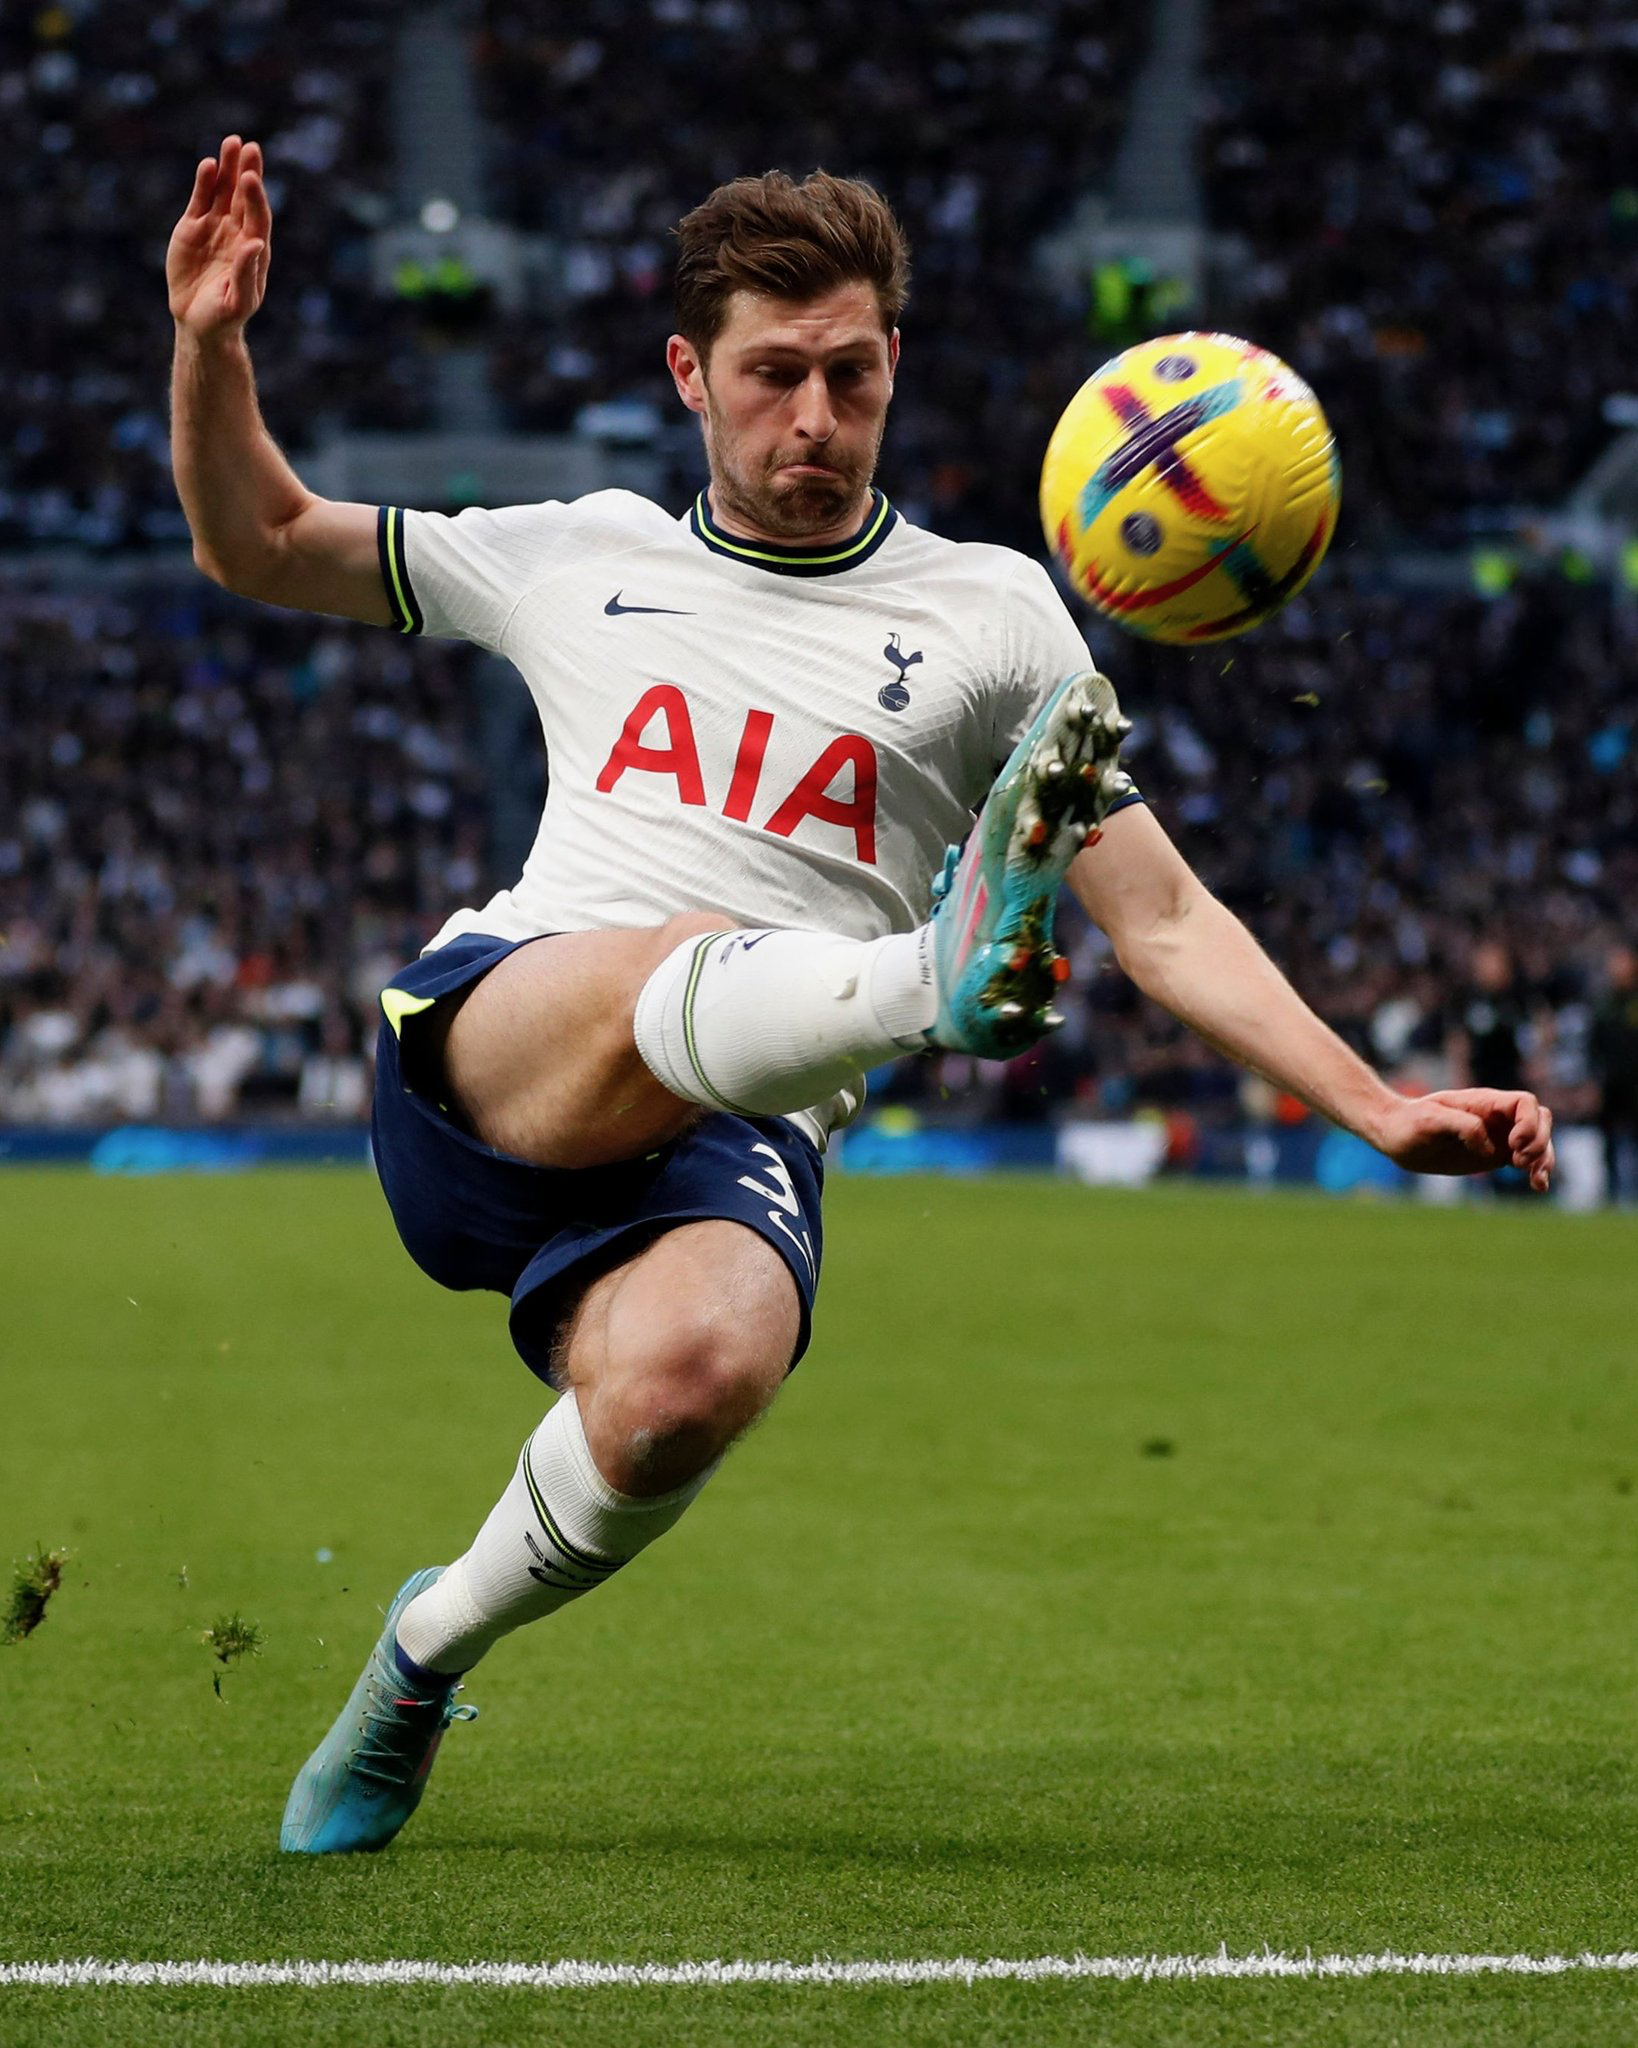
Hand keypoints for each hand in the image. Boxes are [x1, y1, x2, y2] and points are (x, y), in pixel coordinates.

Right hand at [167, 136, 271, 334]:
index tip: (252, 177)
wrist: (199, 322)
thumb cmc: (225, 317)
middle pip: (244, 197)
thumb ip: (245, 272)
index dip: (255, 197)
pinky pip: (201, 200)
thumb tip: (256, 244)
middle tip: (250, 147)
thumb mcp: (238, 301)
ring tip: (231, 142)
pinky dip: (205, 183)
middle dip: (247, 172)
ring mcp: (215, 228)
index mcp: (254, 250)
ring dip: (228, 168)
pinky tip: (209, 164)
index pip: (258, 218)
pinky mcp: (192, 227)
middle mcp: (237, 233)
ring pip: (223, 192)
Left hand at [1373, 1087, 1554, 1191]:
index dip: (1529, 1123)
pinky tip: (1539, 1186)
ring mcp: (1498, 1136)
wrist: (1395, 1135)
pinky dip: (1537, 1171)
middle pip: (1540, 1121)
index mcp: (1484, 1102)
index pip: (1525, 1103)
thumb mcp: (1430, 1120)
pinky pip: (1526, 1159)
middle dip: (1539, 1142)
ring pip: (1538, 1141)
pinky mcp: (1494, 1155)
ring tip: (1536, 1182)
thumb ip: (1463, 1127)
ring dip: (1545, 1159)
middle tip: (1517, 1163)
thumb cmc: (1409, 1123)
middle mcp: (1496, 1117)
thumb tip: (1491, 1148)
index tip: (1513, 1145)